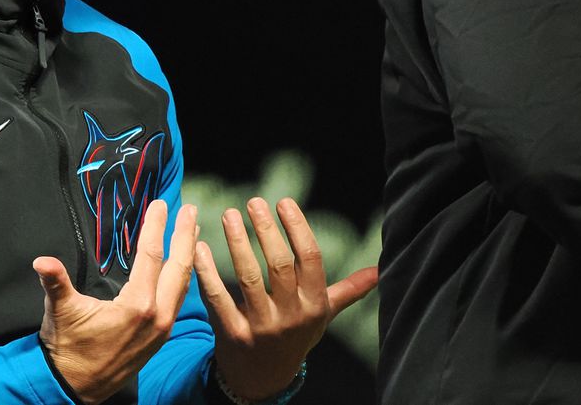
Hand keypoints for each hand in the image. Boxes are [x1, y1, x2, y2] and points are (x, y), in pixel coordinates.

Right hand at [34, 200, 196, 403]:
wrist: (74, 388)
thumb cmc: (67, 348)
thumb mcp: (60, 311)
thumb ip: (55, 282)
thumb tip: (41, 261)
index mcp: (138, 306)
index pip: (152, 255)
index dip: (156, 227)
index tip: (160, 204)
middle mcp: (157, 316)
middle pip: (179, 267)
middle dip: (185, 236)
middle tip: (190, 210)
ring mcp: (162, 329)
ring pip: (183, 285)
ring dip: (188, 255)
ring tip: (192, 232)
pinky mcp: (160, 337)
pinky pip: (178, 300)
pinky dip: (183, 278)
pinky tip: (182, 268)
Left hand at [194, 197, 378, 400]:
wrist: (263, 379)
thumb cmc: (295, 336)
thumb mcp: (323, 315)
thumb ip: (348, 290)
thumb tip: (380, 270)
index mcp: (314, 305)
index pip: (311, 259)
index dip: (297, 228)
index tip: (283, 202)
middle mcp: (291, 316)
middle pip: (279, 265)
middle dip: (266, 230)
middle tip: (253, 201)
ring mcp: (262, 327)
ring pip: (248, 277)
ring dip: (237, 242)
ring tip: (229, 214)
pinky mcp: (233, 334)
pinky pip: (218, 297)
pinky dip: (207, 270)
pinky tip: (200, 246)